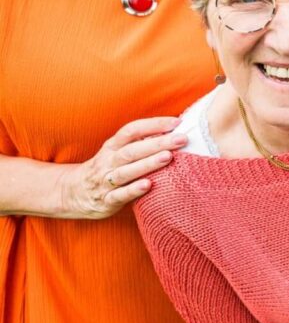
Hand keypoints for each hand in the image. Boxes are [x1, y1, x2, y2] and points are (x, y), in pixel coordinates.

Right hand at [58, 116, 185, 219]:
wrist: (72, 193)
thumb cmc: (106, 168)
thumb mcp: (117, 151)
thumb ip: (140, 143)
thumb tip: (172, 131)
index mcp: (112, 146)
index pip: (132, 130)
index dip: (153, 124)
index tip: (177, 122)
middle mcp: (108, 161)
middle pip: (132, 150)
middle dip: (158, 143)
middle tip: (181, 139)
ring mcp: (105, 181)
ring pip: (126, 171)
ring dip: (148, 164)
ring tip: (168, 157)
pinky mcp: (106, 200)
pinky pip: (119, 195)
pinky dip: (133, 190)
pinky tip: (148, 185)